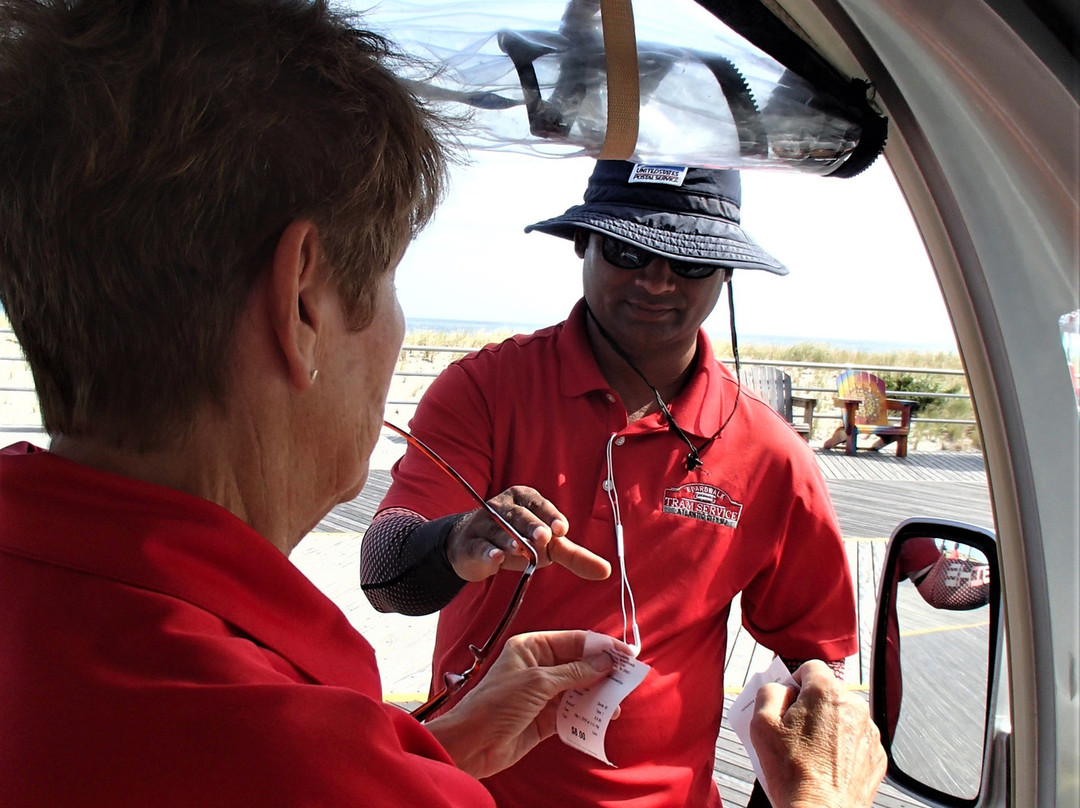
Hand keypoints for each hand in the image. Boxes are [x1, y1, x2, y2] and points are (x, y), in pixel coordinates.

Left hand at [424, 631, 625, 778]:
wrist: (471, 744)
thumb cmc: (496, 704)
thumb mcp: (538, 683)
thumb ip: (574, 673)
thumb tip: (605, 663)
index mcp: (532, 647)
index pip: (573, 641)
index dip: (600, 647)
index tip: (626, 654)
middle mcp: (538, 667)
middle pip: (579, 665)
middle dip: (602, 672)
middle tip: (627, 680)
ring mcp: (542, 693)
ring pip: (578, 690)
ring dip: (597, 696)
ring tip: (616, 704)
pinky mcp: (544, 718)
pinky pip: (571, 713)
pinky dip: (586, 715)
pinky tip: (600, 719)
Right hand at [446, 486, 610, 581]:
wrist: (470, 547)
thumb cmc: (516, 540)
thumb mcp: (547, 546)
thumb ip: (574, 556)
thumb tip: (606, 571)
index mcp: (524, 498)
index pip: (540, 505)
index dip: (551, 516)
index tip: (561, 530)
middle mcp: (503, 506)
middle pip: (519, 516)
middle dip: (532, 526)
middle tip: (544, 537)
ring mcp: (483, 524)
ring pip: (498, 530)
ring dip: (509, 539)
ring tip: (519, 548)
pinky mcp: (470, 544)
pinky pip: (479, 546)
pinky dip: (487, 551)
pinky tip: (495, 557)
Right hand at [750, 660, 886, 807]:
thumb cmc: (794, 774)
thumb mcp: (761, 723)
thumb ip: (768, 691)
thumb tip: (778, 688)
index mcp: (826, 692)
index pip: (810, 667)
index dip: (794, 681)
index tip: (788, 699)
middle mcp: (853, 707)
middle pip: (827, 693)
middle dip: (810, 706)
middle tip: (794, 731)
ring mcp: (869, 731)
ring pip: (843, 716)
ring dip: (828, 727)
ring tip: (810, 752)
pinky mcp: (876, 754)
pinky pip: (856, 739)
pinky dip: (842, 747)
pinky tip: (826, 764)